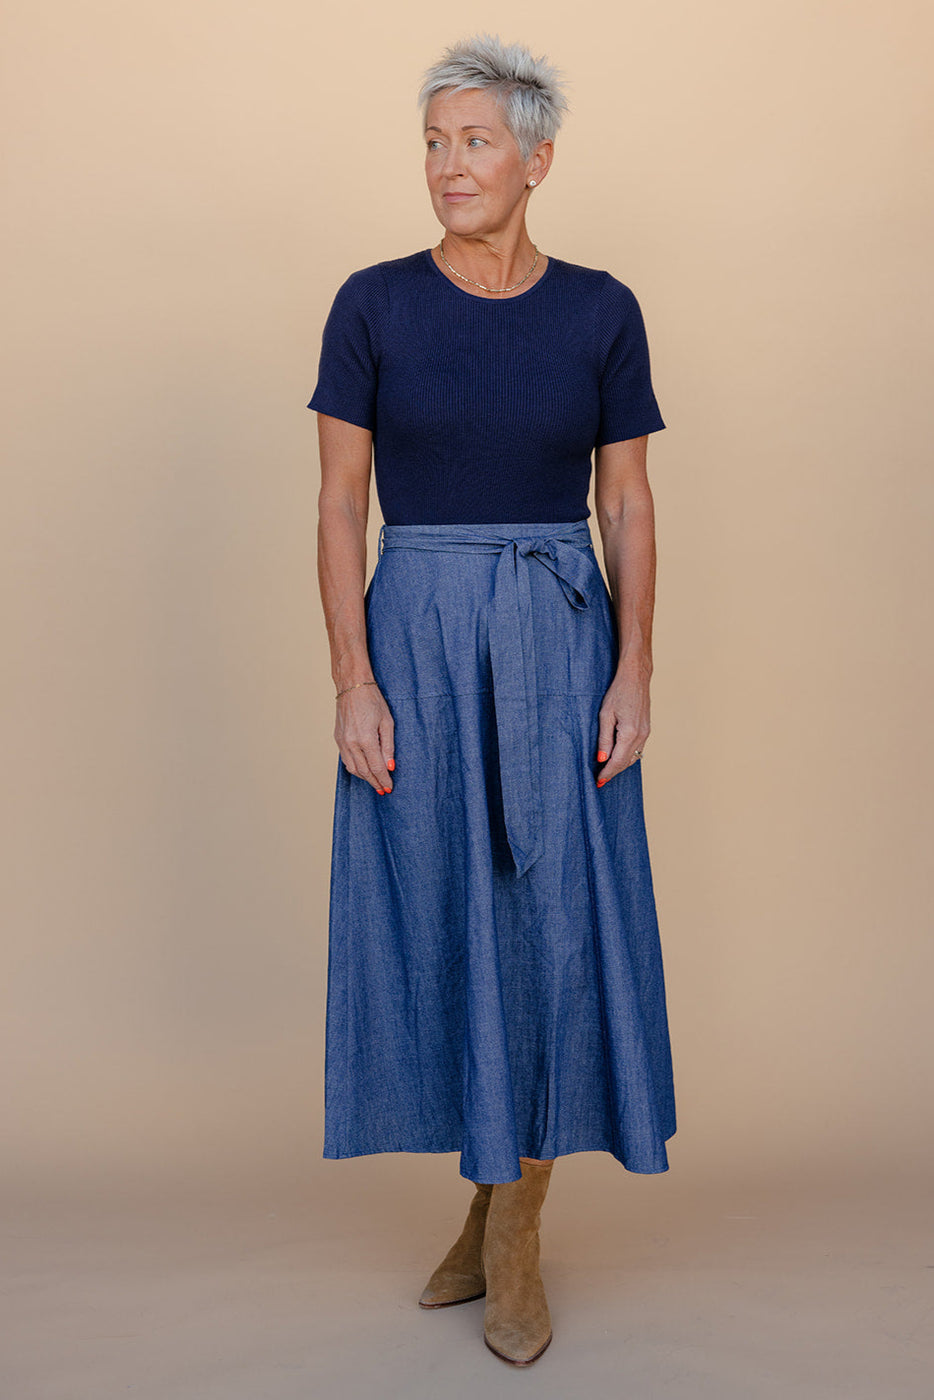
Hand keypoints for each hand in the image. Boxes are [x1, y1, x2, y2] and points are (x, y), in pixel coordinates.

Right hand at [335, 682, 394, 793]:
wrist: (352, 686)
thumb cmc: (372, 700)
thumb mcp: (387, 722)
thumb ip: (388, 746)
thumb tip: (390, 766)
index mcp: (366, 739)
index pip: (376, 767)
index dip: (384, 780)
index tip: (390, 787)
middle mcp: (351, 743)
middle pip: (364, 771)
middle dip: (375, 782)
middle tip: (383, 789)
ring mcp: (342, 741)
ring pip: (353, 768)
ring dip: (364, 778)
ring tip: (375, 782)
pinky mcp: (338, 739)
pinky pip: (346, 760)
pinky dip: (355, 769)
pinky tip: (363, 770)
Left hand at [595, 667, 649, 785]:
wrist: (636, 677)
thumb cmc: (618, 692)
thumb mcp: (605, 715)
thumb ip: (604, 739)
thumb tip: (602, 759)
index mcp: (629, 734)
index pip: (617, 762)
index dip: (607, 773)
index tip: (598, 781)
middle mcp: (641, 736)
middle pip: (626, 763)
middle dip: (613, 772)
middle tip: (600, 780)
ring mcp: (646, 733)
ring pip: (633, 758)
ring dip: (620, 766)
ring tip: (607, 771)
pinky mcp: (647, 730)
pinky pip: (637, 750)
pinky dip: (627, 757)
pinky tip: (617, 756)